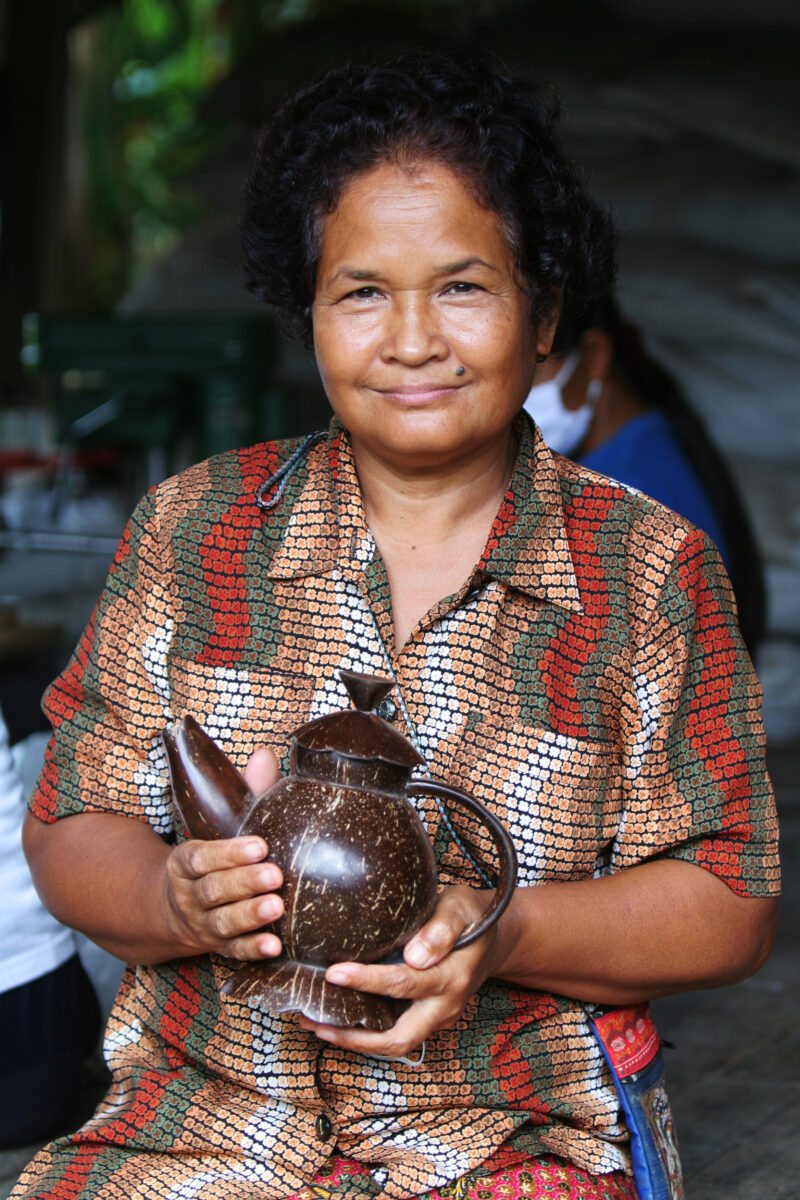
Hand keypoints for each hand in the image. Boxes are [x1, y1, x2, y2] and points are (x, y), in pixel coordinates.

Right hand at [163, 746, 284, 960]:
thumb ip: (245, 793)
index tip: (260, 845)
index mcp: (185, 862)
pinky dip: (252, 950)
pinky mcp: (218, 947)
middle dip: (243, 882)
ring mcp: (202, 924)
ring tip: (276, 907)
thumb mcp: (220, 825)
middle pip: (212, 890)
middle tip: (275, 875)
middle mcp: (189, 895)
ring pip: (221, 923)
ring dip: (249, 916)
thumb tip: (265, 755)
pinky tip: (275, 946)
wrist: (174, 908)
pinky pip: (233, 952)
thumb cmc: (213, 858)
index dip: (228, 852)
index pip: (200, 857)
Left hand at [298, 885, 498, 1058]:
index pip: (405, 984)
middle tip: (315, 1021)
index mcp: (452, 977)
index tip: (334, 973)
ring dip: (355, 1039)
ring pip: (394, 1042)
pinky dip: (365, 1031)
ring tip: (314, 1024)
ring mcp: (437, 1017)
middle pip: (398, 1037)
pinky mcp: (427, 1018)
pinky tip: (336, 1019)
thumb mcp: (461, 908)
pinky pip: (396, 1032)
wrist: (497, 939)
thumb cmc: (473, 916)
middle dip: (355, 1036)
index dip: (367, 981)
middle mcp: (445, 1006)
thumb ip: (441, 929)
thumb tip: (416, 955)